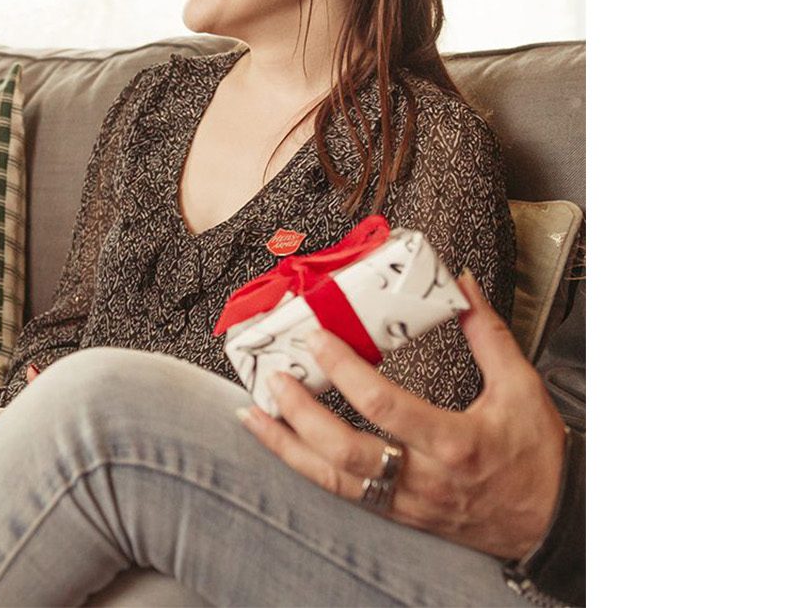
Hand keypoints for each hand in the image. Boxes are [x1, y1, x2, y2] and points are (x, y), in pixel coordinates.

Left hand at [239, 274, 566, 559]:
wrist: (550, 521)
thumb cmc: (537, 458)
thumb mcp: (522, 387)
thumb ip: (488, 334)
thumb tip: (463, 284)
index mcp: (455, 442)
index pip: (384, 406)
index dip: (345, 371)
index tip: (318, 340)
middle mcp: (425, 478)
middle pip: (345, 451)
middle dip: (301, 415)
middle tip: (274, 378)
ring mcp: (408, 502)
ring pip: (335, 481)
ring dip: (288, 448)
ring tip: (255, 415)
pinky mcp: (400, 515)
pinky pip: (345, 494)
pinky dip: (309, 468)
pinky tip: (287, 447)